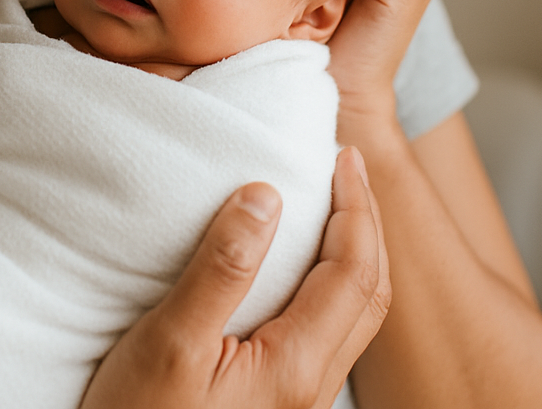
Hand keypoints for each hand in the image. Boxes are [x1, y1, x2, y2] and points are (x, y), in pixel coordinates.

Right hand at [80, 148, 389, 408]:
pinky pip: (329, 327)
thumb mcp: (172, 341)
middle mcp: (310, 384)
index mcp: (294, 366)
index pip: (352, 272)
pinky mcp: (278, 395)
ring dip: (355, 250)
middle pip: (369, 293)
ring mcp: (298, 394)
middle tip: (347, 167)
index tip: (341, 156)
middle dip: (368, 222)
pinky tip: (302, 262)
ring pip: (356, 314)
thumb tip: (265, 196)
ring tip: (334, 203)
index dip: (355, 208)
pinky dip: (333, 278)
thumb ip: (222, 269)